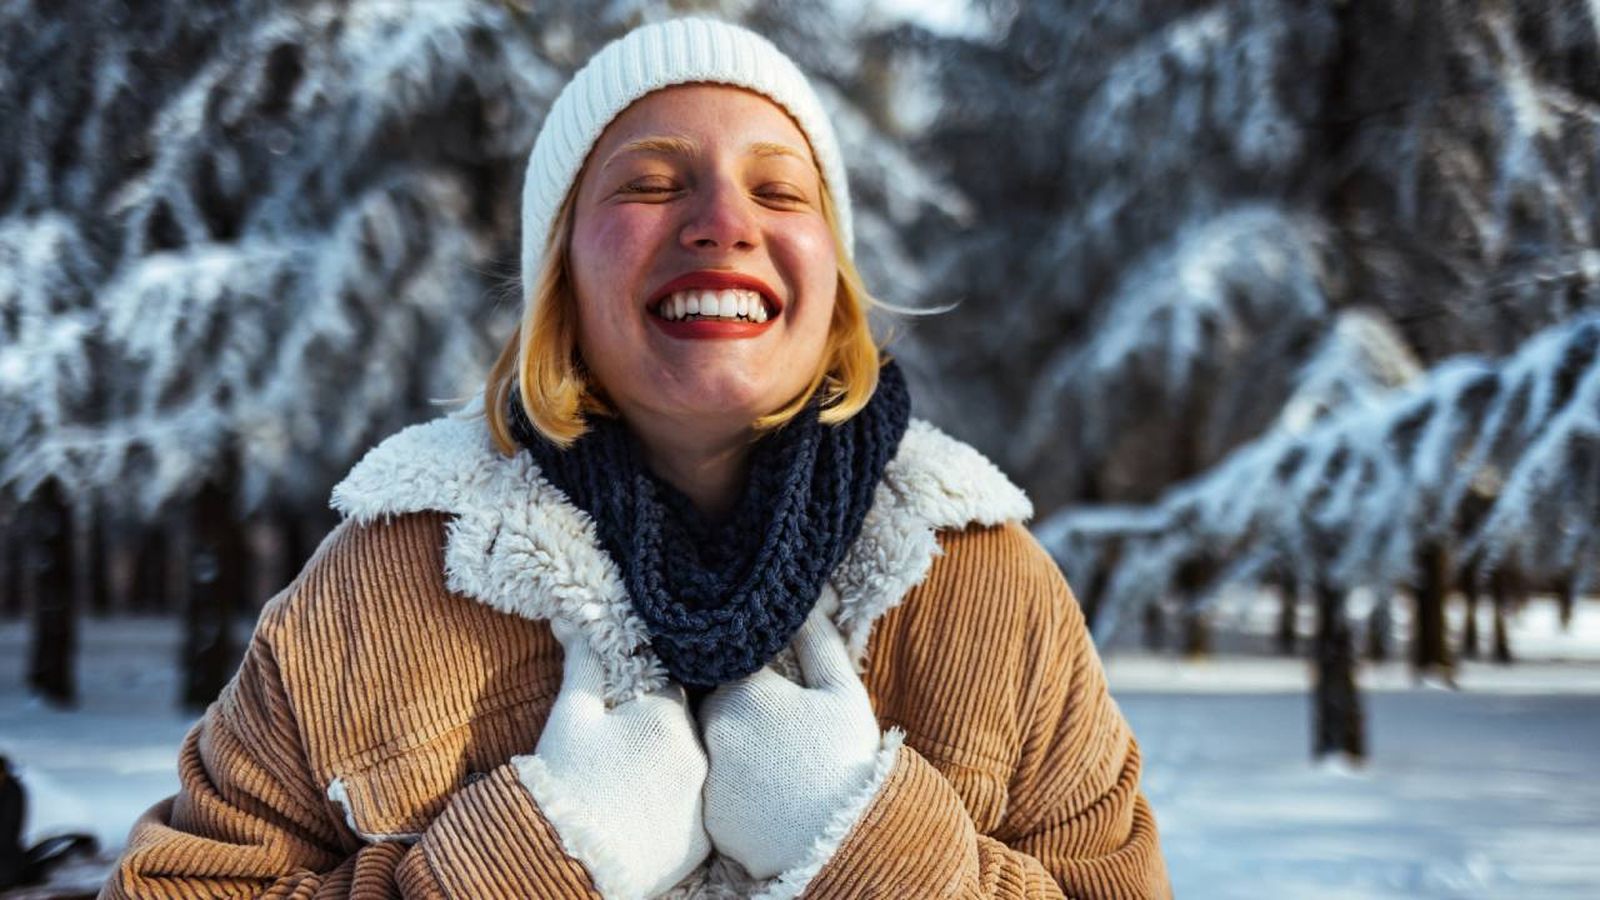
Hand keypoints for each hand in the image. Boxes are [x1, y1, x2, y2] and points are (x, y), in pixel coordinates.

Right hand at [516, 621, 710, 898]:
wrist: (568, 860)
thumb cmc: (564, 779)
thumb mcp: (570, 715)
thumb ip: (584, 663)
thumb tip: (574, 618)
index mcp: (668, 716)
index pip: (667, 689)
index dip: (641, 697)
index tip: (621, 714)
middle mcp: (698, 755)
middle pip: (682, 730)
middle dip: (656, 734)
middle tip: (620, 755)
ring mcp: (703, 801)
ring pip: (691, 771)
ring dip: (667, 771)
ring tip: (628, 786)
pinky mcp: (701, 843)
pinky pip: (694, 815)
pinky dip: (674, 811)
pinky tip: (642, 815)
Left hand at [698, 606, 884, 879]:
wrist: (843, 842)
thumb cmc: (847, 759)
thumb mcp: (842, 691)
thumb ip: (816, 640)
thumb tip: (802, 600)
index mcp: (742, 688)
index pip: (731, 661)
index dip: (756, 669)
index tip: (781, 686)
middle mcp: (711, 727)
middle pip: (716, 702)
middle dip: (744, 708)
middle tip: (783, 728)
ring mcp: (705, 772)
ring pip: (713, 744)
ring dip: (737, 746)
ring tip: (777, 763)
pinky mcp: (706, 813)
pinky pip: (713, 787)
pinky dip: (733, 786)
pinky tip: (766, 793)